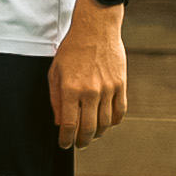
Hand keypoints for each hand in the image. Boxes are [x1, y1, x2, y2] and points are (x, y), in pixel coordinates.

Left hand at [49, 0, 127, 148]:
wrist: (96, 30)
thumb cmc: (72, 50)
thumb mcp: (55, 73)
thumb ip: (56, 99)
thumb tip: (59, 122)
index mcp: (71, 89)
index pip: (69, 124)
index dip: (66, 139)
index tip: (64, 144)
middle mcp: (91, 91)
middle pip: (89, 128)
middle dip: (82, 141)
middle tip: (78, 144)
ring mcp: (108, 89)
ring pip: (106, 123)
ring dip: (98, 133)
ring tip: (91, 135)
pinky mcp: (121, 85)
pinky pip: (120, 111)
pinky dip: (114, 122)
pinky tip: (107, 123)